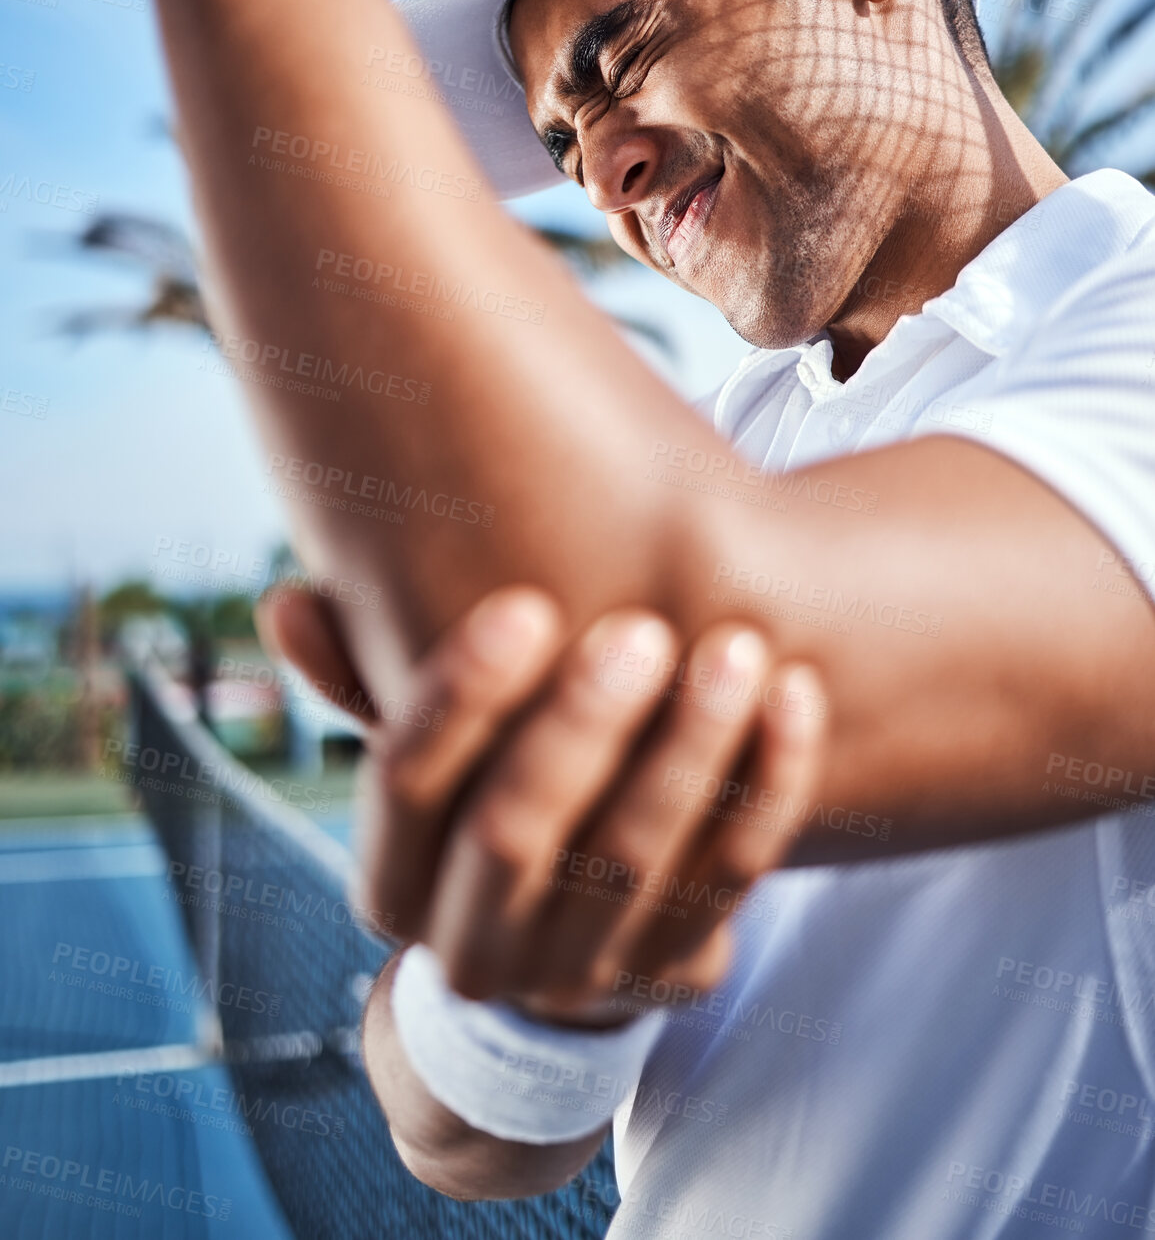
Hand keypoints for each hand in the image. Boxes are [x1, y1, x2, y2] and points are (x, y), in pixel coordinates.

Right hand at [260, 584, 825, 1018]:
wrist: (566, 931)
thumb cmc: (485, 789)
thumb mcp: (427, 744)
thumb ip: (366, 671)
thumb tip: (281, 601)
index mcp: (397, 885)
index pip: (404, 790)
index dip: (459, 699)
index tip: (523, 606)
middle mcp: (477, 946)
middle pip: (515, 835)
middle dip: (581, 727)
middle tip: (641, 630)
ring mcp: (580, 973)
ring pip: (636, 862)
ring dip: (690, 750)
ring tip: (736, 647)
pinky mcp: (677, 969)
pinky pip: (732, 881)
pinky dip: (768, 787)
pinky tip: (794, 698)